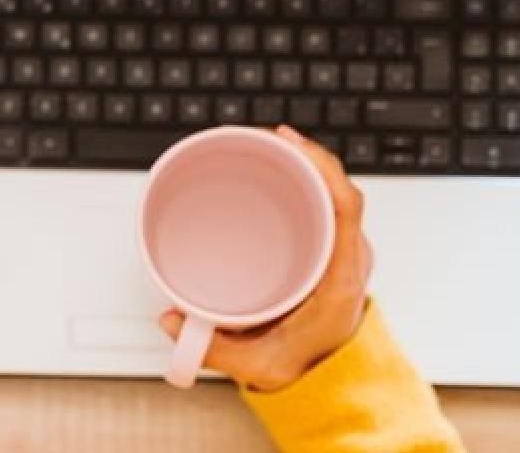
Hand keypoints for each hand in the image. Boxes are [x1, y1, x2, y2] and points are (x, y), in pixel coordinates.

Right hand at [159, 126, 373, 391]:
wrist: (334, 381)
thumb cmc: (304, 369)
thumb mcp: (259, 365)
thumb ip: (212, 349)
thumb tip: (171, 321)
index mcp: (339, 279)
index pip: (345, 208)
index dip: (322, 168)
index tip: (290, 144)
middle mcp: (348, 258)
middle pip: (337, 189)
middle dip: (304, 155)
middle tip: (266, 138)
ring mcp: (345, 252)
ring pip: (333, 193)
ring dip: (305, 166)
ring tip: (269, 147)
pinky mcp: (334, 251)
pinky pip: (328, 205)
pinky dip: (305, 182)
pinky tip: (280, 171)